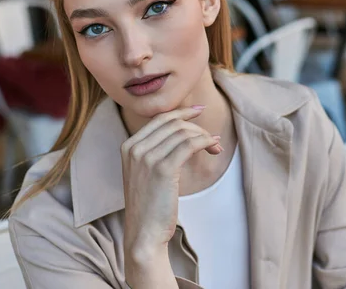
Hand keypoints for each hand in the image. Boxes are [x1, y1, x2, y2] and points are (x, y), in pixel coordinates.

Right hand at [121, 106, 220, 264]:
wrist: (143, 235)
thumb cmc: (150, 206)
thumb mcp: (145, 173)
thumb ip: (156, 151)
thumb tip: (184, 131)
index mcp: (128, 146)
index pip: (160, 119)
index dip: (182, 112)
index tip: (199, 111)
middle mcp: (135, 148)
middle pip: (173, 123)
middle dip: (197, 127)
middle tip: (213, 139)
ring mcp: (147, 158)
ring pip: (183, 133)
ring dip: (205, 137)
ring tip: (216, 147)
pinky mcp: (163, 169)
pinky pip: (189, 144)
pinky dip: (205, 142)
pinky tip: (213, 148)